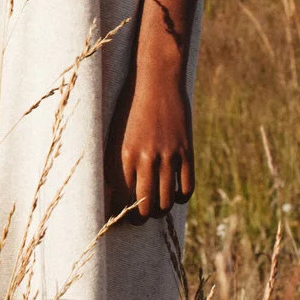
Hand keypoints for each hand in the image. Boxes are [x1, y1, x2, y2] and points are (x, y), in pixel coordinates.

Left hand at [110, 69, 193, 220]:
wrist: (156, 80)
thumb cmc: (130, 106)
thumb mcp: (115, 132)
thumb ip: (115, 161)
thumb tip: (112, 191)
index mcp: (123, 155)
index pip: (120, 197)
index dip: (119, 213)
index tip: (118, 217)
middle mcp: (145, 159)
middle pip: (144, 205)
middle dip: (140, 218)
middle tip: (139, 218)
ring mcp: (168, 156)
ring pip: (166, 201)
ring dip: (161, 211)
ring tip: (157, 210)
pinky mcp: (186, 152)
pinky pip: (187, 188)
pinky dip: (181, 198)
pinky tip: (176, 196)